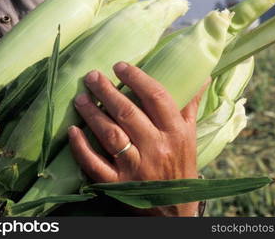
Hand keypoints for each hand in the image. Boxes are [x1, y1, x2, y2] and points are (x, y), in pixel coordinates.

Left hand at [68, 61, 208, 215]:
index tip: (120, 66)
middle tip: (93, 76)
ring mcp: (136, 167)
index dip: (137, 79)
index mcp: (175, 133)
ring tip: (81, 98)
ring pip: (111, 135)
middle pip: (128, 113)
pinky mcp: (118, 184)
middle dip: (107, 91)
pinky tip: (72, 131)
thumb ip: (189, 105)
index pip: (157, 98)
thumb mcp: (190, 135)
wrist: (176, 208)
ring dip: (92, 114)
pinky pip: (96, 165)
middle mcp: (156, 148)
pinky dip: (82, 148)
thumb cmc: (181, 165)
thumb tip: (201, 77)